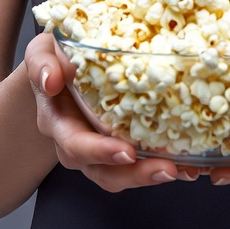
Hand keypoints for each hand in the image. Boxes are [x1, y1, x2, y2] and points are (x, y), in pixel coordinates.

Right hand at [24, 33, 191, 189]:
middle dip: (136, 174)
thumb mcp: (41, 53)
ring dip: (151, 175)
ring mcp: (99, 148)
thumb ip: (41, 63)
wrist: (54, 73)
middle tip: (167, 168)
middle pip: (104, 172)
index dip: (101, 152)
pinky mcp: (119, 144)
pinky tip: (187, 164)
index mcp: (58, 123)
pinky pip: (138, 163)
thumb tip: (51, 80)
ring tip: (182, 169)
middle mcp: (77, 143)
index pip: (77, 146)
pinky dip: (160, 165)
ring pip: (122, 175)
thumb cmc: (52, 61)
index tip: (127, 152)